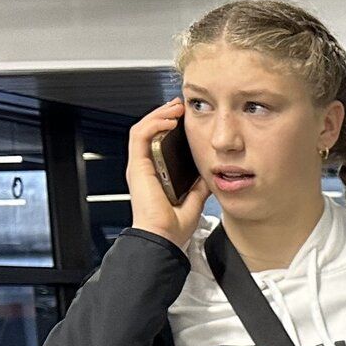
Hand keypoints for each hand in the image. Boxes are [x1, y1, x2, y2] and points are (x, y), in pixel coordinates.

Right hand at [126, 97, 209, 248]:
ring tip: (175, 108)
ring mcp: (139, 166)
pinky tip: (169, 120)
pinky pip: (140, 136)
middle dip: (164, 115)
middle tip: (180, 107)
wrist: (164, 237)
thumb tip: (209, 174)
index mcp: (155, 175)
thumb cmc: (173, 227)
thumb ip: (198, 186)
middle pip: (149, 132)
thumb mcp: (194, 200)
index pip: (157, 143)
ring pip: (142, 129)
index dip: (169, 128)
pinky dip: (154, 124)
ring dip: (159, 115)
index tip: (185, 120)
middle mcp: (145, 168)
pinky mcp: (137, 166)